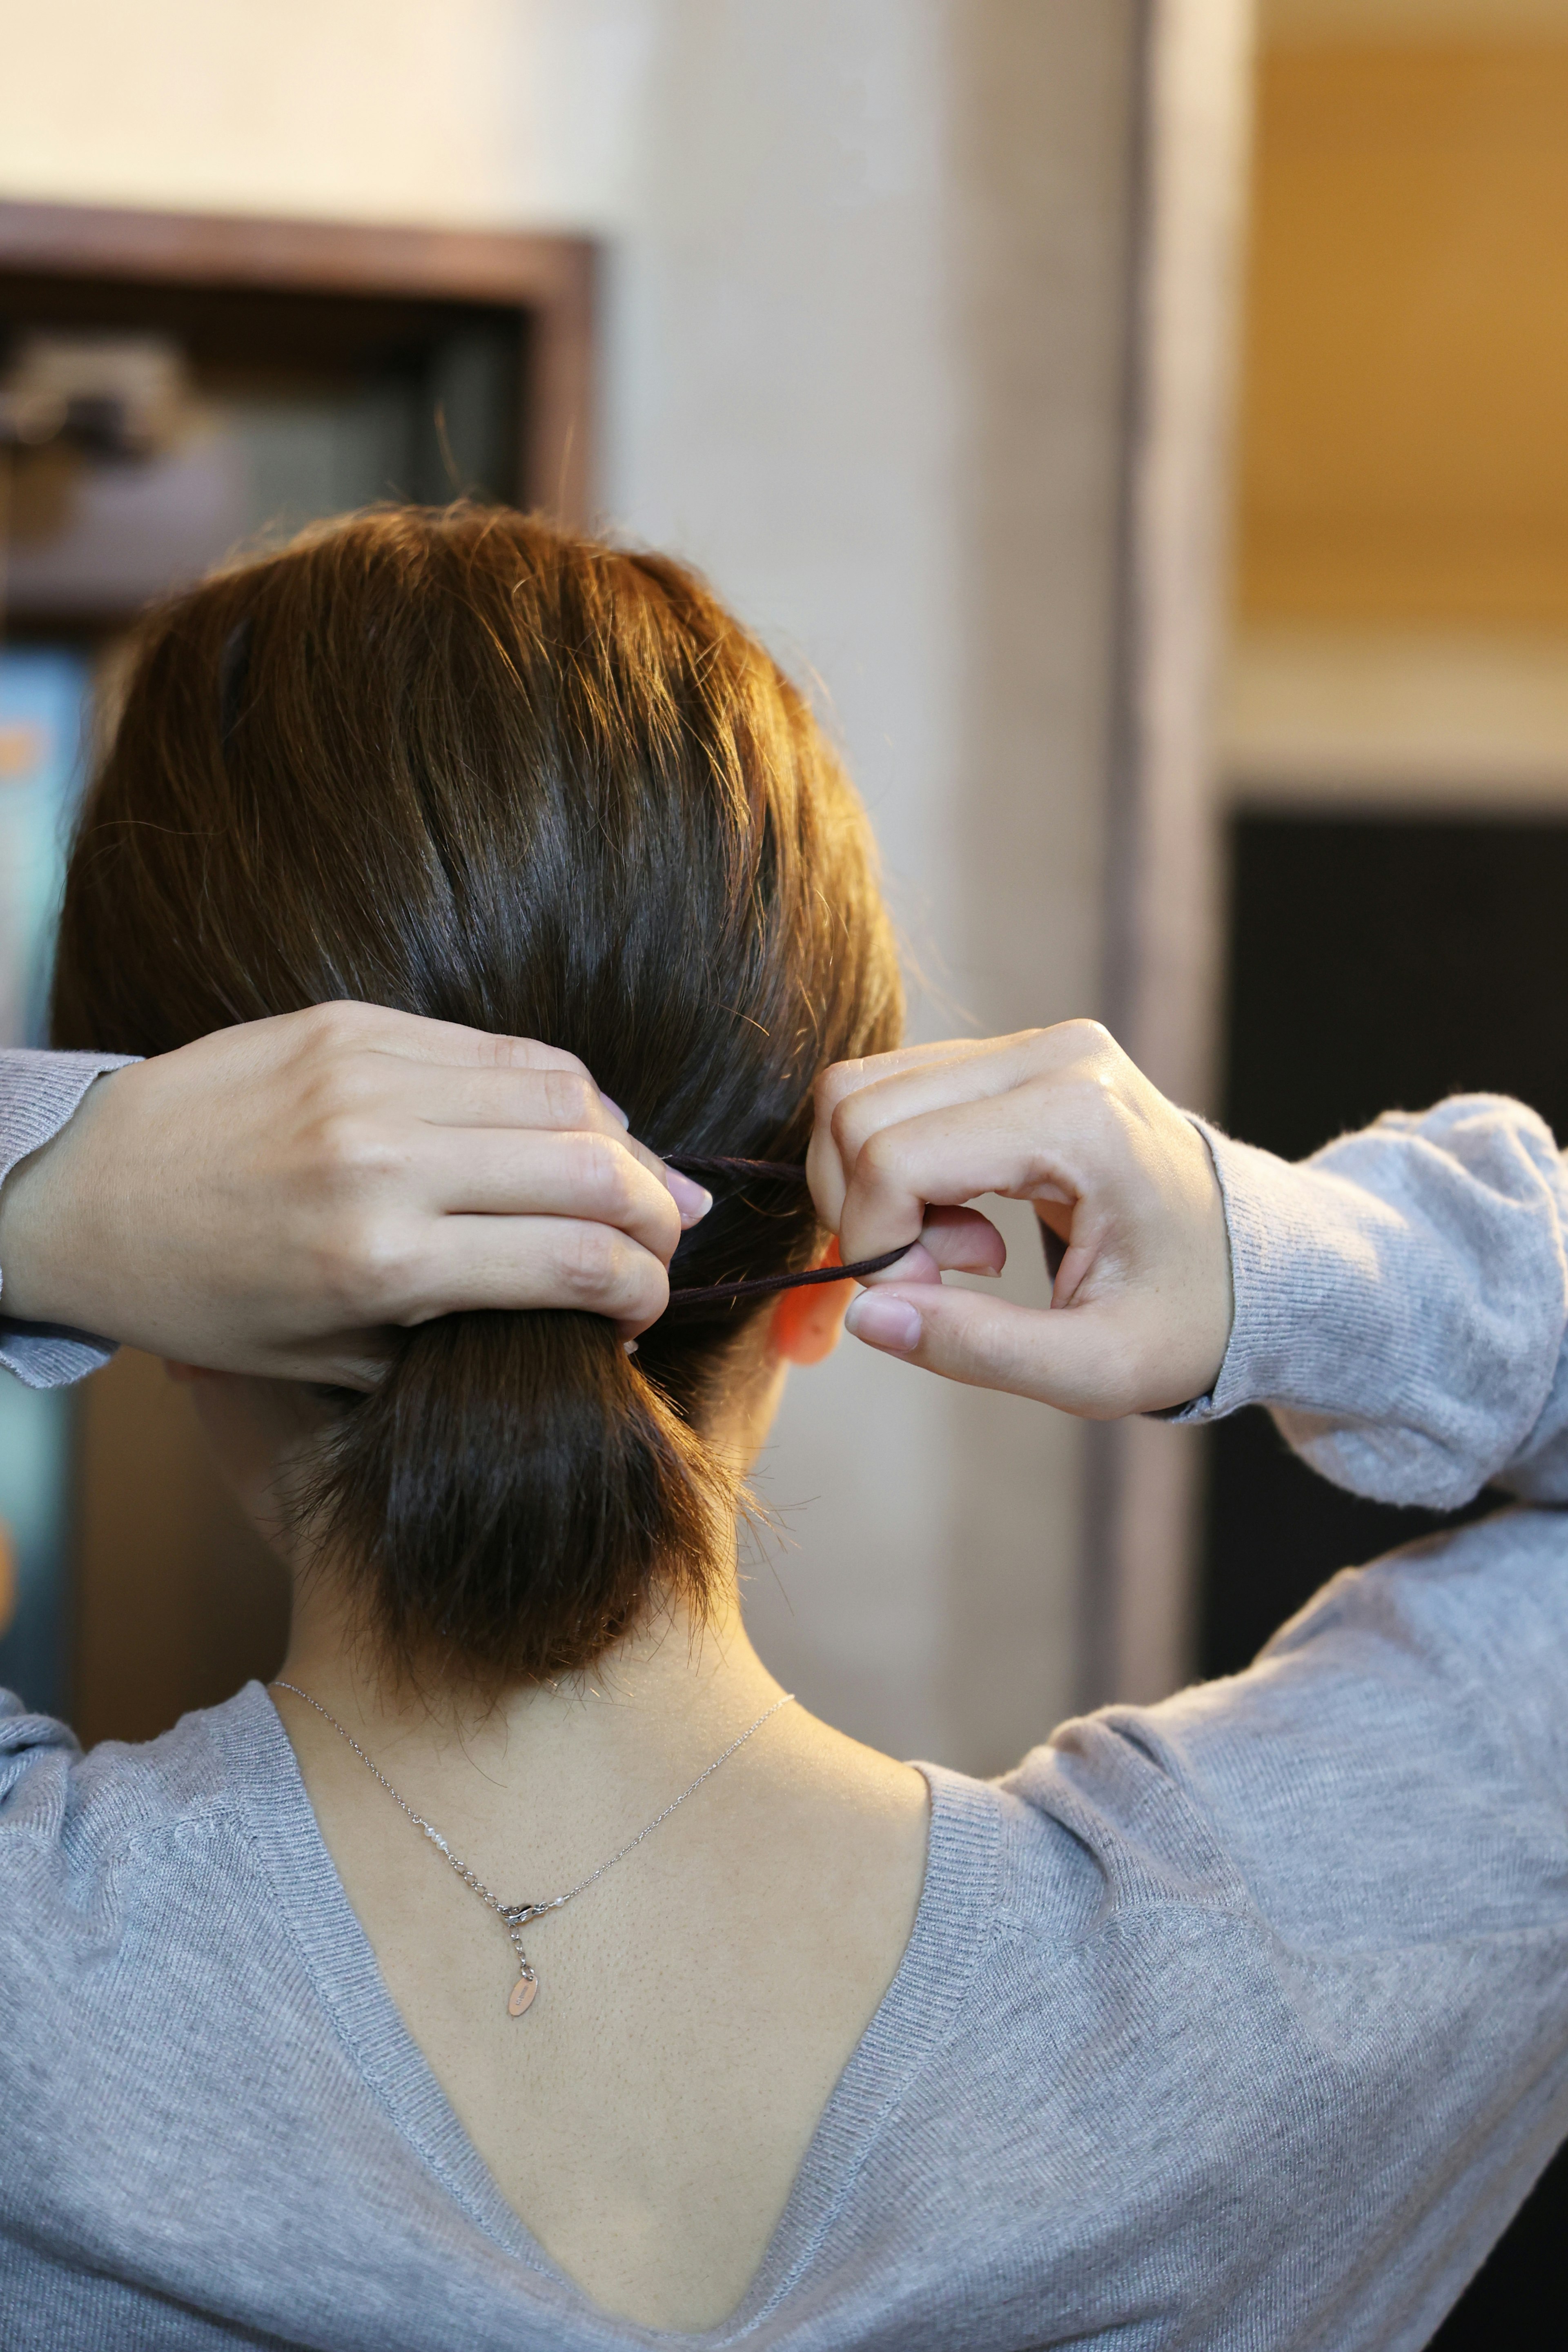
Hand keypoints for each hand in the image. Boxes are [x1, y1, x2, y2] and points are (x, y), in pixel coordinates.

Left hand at [0, 1003, 708, 1385]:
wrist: (82, 1195)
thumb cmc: (207, 1298)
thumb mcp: (333, 1357)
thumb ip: (468, 1327)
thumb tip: (595, 1291)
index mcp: (378, 1263)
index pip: (576, 1261)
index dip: (643, 1288)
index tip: (646, 1309)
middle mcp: (382, 1159)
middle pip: (594, 1167)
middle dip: (657, 1213)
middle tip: (664, 1241)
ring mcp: (367, 1076)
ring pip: (563, 1089)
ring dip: (622, 1141)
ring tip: (632, 1181)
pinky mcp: (352, 1022)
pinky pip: (498, 1048)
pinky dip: (558, 1090)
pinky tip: (573, 1124)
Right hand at [807, 1021, 1231, 1416]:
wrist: (1252, 1262)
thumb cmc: (1186, 1317)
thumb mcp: (1097, 1368)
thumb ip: (977, 1349)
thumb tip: (865, 1317)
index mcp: (1078, 1120)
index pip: (895, 1158)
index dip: (877, 1244)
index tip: (925, 1304)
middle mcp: (1050, 1054)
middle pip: (858, 1109)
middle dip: (865, 1211)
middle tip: (942, 1276)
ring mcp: (1030, 1042)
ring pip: (860, 1093)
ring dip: (875, 1187)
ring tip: (960, 1249)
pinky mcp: (1011, 1053)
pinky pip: (894, 1092)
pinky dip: (896, 1165)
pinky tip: (964, 1217)